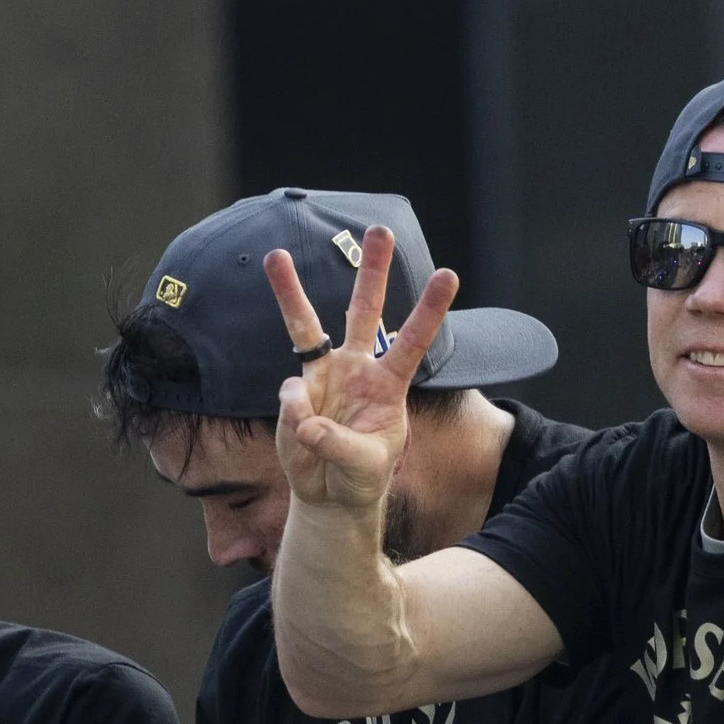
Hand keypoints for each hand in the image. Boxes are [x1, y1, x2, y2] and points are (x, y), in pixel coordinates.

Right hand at [265, 232, 458, 513]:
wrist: (330, 494)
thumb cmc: (360, 479)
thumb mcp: (364, 468)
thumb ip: (337, 444)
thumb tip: (303, 417)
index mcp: (389, 385)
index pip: (413, 341)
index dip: (429, 309)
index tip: (449, 274)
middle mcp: (358, 369)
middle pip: (364, 309)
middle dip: (371, 271)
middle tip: (380, 229)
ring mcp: (325, 376)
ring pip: (306, 325)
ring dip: (290, 291)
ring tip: (274, 254)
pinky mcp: (296, 391)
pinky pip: (289, 394)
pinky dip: (294, 415)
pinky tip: (305, 436)